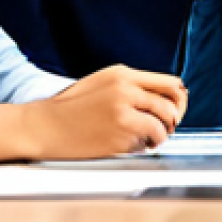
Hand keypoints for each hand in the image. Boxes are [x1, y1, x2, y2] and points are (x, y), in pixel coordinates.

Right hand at [19, 65, 187, 159]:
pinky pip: (145, 143)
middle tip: (166, 128)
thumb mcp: (102, 82)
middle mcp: (126, 90)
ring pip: (161, 125)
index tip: (176, 109)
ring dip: (160, 135)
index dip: (179, 99)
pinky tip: (136, 146)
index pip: (169, 83)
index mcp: (123, 74)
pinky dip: (145, 146)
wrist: (42, 126)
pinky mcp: (117, 136)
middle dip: (174, 119)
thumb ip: (131, 86)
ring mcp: (123, 113)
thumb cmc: (71, 107)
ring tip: (151, 139)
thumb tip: (163, 97)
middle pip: (171, 104)